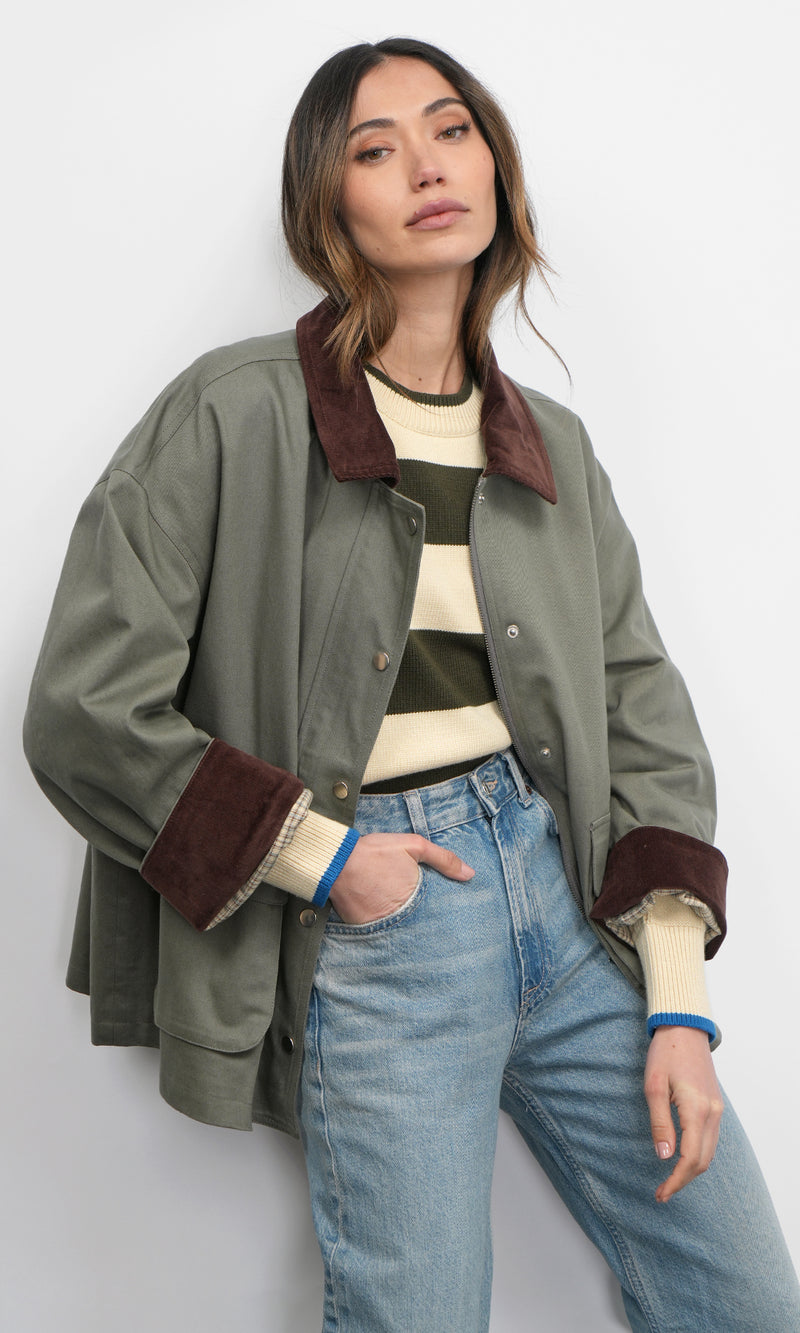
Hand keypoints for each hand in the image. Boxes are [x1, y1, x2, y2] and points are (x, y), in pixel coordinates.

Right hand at [328, 832, 473, 924]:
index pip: (437, 916)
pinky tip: (387, 928)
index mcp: (416, 899)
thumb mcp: (414, 846)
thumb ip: (443, 859)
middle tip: (437, 936)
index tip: (452, 921)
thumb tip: (470, 874)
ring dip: (405, 933)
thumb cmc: (376, 852)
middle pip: (419, 929)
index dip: (443, 918)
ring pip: (399, 935)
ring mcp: (380, 926)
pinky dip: (383, 933)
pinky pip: (378, 935)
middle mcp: (399, 917)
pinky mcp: (362, 930)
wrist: (335, 861)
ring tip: (413, 933)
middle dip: (426, 930)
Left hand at [644, 1025, 723, 1201]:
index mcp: (696, 1109)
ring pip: (709, 1152)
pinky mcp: (715, 1105)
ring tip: (669, 1180)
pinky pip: (711, 1139)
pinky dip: (698, 1155)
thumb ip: (660, 1122)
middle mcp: (712, 1113)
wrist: (684, 1028)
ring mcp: (717, 1109)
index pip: (690, 1158)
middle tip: (661, 1192)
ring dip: (691, 1170)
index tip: (661, 1193)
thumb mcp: (653, 1086)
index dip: (676, 1180)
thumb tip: (664, 1156)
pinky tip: (681, 1157)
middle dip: (683, 1180)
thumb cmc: (665, 1053)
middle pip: (703, 1161)